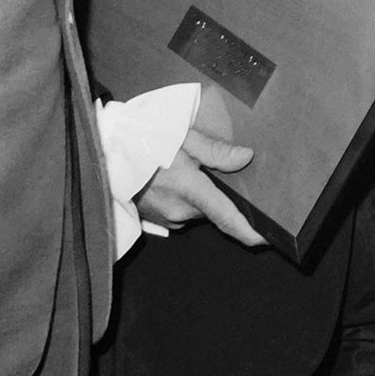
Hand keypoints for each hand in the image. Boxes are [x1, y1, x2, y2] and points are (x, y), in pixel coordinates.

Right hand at [136, 128, 263, 245]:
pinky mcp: (158, 220)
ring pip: (199, 210)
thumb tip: (246, 158)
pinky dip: (187, 199)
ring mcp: (168, 219)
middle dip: (223, 196)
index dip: (251, 232)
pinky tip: (177, 179)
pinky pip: (183, 212)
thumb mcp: (182, 137)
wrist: (105, 158)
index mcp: (191, 191)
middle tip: (220, 171)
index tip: (269, 238)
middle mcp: (182, 212)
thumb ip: (216, 150)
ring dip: (202, 196)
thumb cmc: (144, 143)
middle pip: (215, 210)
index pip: (228, 218)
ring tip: (192, 169)